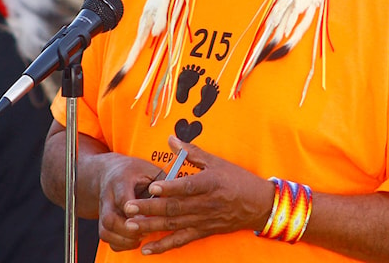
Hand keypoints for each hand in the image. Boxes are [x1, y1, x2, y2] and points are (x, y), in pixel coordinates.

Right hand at [96, 153, 162, 251]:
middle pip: (110, 219)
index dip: (133, 210)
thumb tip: (182, 192)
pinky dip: (119, 244)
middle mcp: (108, 196)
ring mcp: (103, 210)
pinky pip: (106, 237)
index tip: (145, 216)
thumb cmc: (134, 171)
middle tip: (146, 231)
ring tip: (140, 238)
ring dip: (123, 240)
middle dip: (128, 230)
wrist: (110, 172)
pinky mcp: (103, 220)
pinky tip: (133, 241)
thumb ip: (162, 181)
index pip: (123, 198)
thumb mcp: (149, 169)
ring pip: (105, 231)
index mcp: (121, 181)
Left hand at [121, 136, 274, 254]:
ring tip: (130, 226)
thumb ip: (192, 152)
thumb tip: (171, 139)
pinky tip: (146, 249)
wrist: (259, 205)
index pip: (187, 187)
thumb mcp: (218, 162)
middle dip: (150, 208)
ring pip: (174, 225)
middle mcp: (206, 204)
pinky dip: (163, 246)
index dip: (169, 187)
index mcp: (211, 183)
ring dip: (151, 227)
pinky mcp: (203, 232)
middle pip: (175, 208)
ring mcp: (204, 221)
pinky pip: (181, 241)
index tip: (152, 186)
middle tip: (128, 207)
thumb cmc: (238, 180)